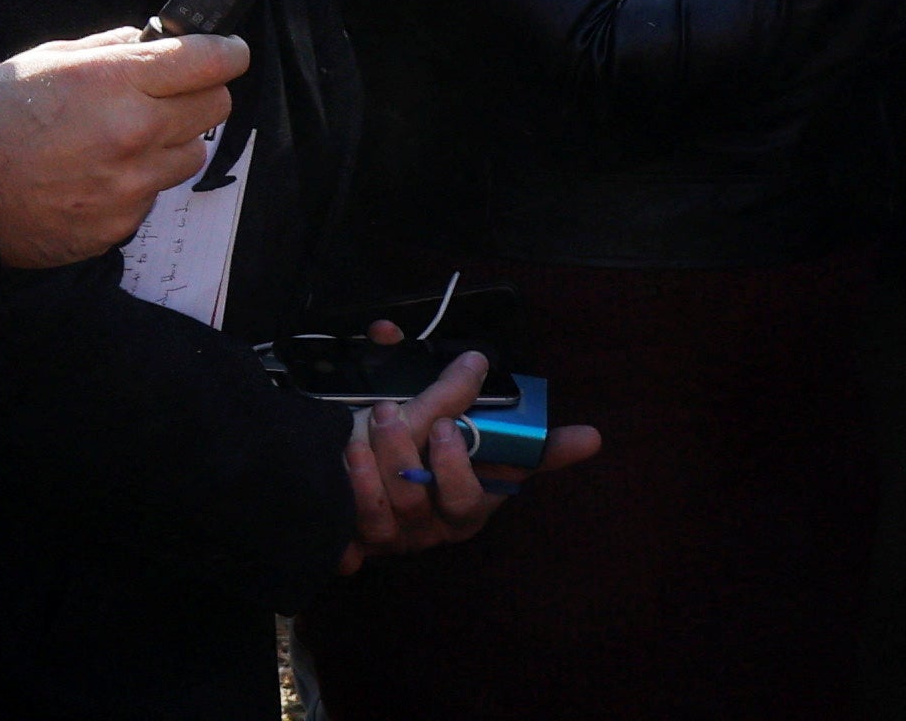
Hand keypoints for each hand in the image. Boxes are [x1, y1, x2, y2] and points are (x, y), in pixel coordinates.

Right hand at [0, 28, 248, 266]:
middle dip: (199, 94)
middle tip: (168, 94)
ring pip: (191, 154)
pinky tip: (94, 177)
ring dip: (169, 143)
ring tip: (120, 140)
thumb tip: (155, 41)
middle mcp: (133, 133)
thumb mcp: (50, 58)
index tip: (229, 50)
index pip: (210, 60)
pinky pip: (152, 196)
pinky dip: (136, 184)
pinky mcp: (118, 226)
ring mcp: (129, 185)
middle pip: (216, 106)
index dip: (227, 51)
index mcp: (116, 82)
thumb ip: (112, 48)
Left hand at [330, 336, 607, 570]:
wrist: (319, 470)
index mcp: (472, 488)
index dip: (552, 455)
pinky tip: (354, 455)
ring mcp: (407, 536)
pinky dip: (363, 485)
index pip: (520, 474)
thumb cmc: (380, 444)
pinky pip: (370, 521)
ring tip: (384, 415)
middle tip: (438, 424)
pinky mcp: (368, 545)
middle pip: (463, 503)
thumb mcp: (415, 417)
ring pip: (411, 506)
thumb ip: (451, 394)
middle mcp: (445, 521)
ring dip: (397, 456)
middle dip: (450, 463)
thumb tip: (477, 360)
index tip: (585, 435)